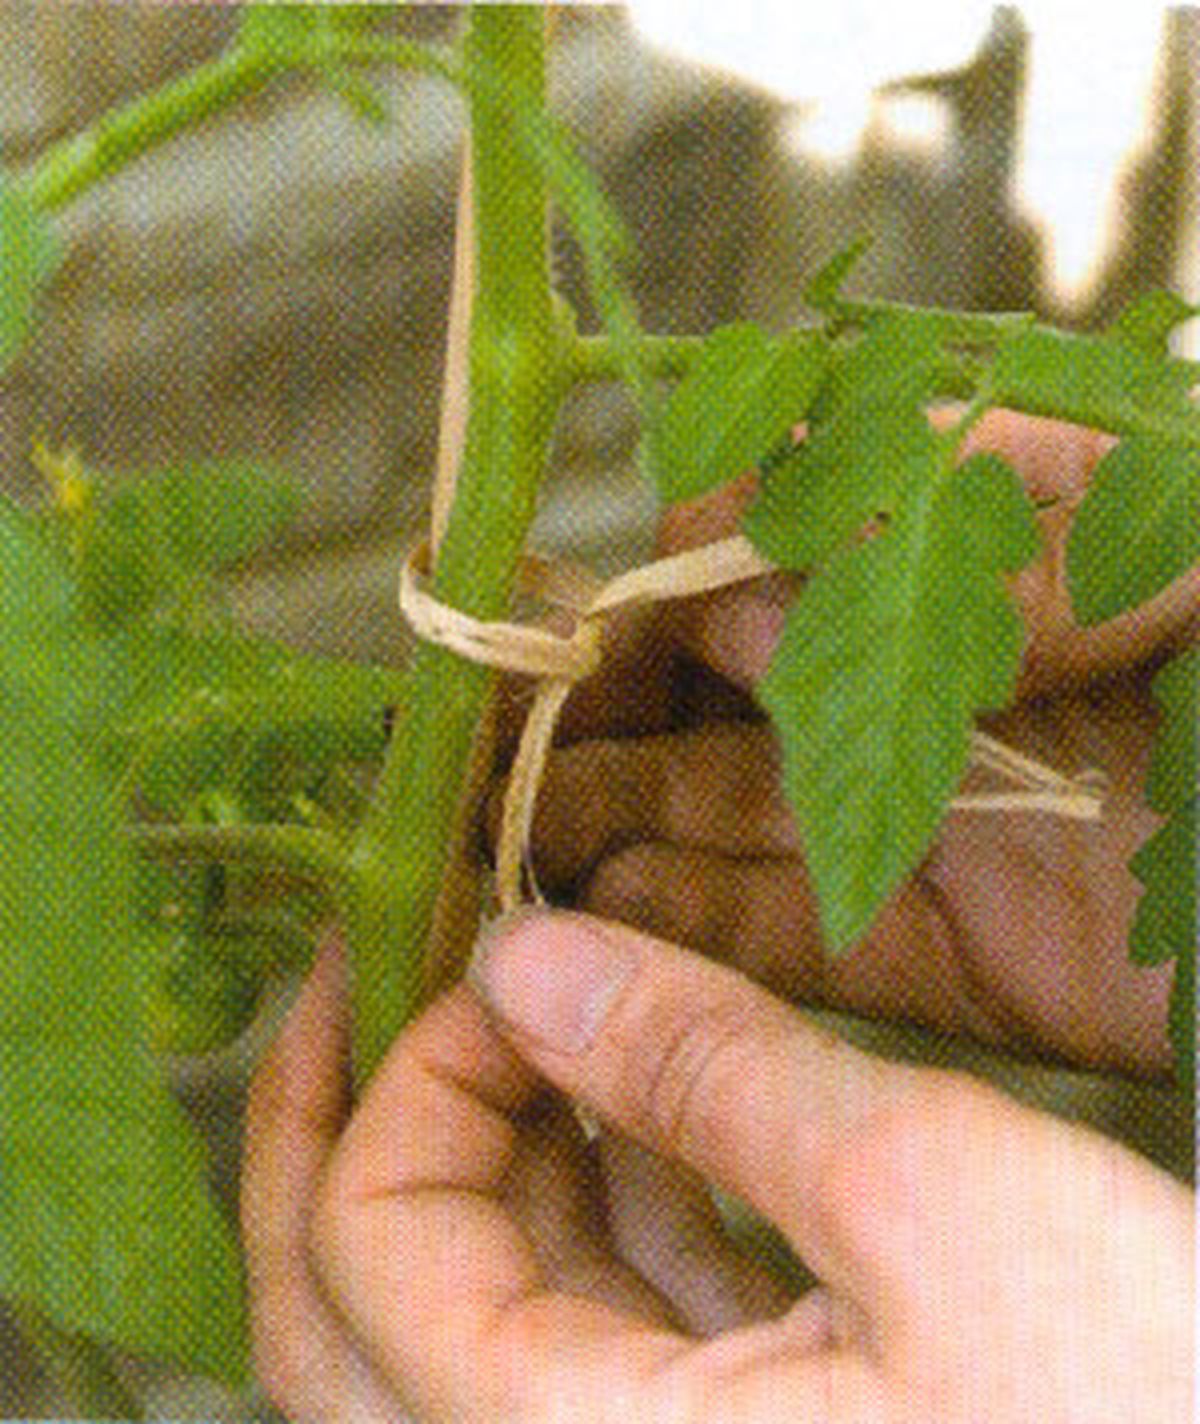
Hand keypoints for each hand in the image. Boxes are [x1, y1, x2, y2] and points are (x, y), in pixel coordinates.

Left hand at [242, 912, 1193, 1421]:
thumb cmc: (1147, 1401)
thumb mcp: (924, 1198)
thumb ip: (705, 1067)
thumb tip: (518, 954)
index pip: (369, 1251)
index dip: (410, 1071)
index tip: (495, 953)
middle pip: (354, 1320)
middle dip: (348, 1128)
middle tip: (365, 979)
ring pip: (477, 1319)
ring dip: (488, 1152)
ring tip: (525, 1014)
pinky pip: (600, 1333)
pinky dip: (599, 1206)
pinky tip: (648, 1110)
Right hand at [494, 413, 1197, 1078]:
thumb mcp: (1177, 515)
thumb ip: (969, 503)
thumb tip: (760, 570)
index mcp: (970, 548)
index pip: (753, 541)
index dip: (647, 583)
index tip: (565, 630)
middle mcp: (930, 682)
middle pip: (713, 698)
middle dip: (591, 727)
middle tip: (479, 774)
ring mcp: (936, 821)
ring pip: (728, 828)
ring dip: (609, 844)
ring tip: (503, 870)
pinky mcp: (964, 958)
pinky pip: (795, 952)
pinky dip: (689, 950)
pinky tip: (594, 947)